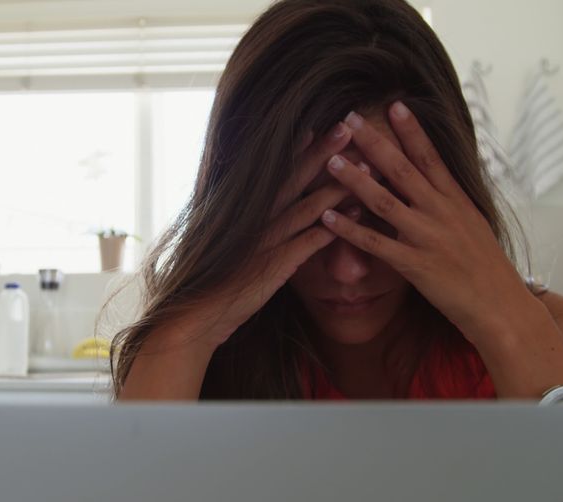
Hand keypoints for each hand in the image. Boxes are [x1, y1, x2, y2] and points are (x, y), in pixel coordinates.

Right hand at [167, 123, 354, 350]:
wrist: (198, 313)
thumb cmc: (211, 282)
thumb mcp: (226, 247)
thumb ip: (246, 229)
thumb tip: (258, 215)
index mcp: (244, 213)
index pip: (274, 174)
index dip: (296, 150)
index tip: (314, 126)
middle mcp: (256, 221)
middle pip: (295, 179)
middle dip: (323, 152)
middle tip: (347, 127)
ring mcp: (267, 241)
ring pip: (309, 206)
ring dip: (339, 185)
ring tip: (365, 166)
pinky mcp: (277, 265)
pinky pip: (311, 241)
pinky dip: (335, 226)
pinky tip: (358, 214)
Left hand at [319, 103, 534, 345]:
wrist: (501, 306)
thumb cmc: (486, 268)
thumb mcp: (474, 224)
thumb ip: (451, 201)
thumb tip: (437, 178)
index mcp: (456, 200)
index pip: (431, 156)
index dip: (412, 130)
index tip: (394, 104)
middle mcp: (441, 212)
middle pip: (403, 169)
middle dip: (374, 142)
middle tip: (349, 118)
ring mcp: (427, 237)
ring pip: (384, 201)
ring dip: (354, 180)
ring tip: (331, 161)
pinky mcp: (415, 265)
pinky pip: (375, 243)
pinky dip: (349, 229)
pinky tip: (327, 216)